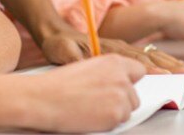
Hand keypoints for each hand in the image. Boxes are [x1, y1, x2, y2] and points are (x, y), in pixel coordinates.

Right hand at [14, 55, 144, 132]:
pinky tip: (91, 115)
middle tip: (99, 100)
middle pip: (134, 94)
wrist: (45, 98)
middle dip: (121, 99)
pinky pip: (121, 122)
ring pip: (128, 109)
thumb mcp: (86, 66)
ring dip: (115, 111)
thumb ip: (107, 72)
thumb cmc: (60, 83)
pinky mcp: (117, 115)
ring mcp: (121, 96)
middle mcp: (121, 77)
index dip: (129, 80)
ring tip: (92, 107)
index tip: (122, 86)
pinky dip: (108, 121)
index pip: (138, 71)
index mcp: (113, 61)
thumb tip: (122, 82)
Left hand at [40, 25, 183, 73]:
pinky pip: (142, 57)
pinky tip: (170, 66)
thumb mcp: (61, 50)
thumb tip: (81, 63)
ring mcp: (117, 48)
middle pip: (146, 56)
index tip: (166, 74)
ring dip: (167, 62)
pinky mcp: (117, 52)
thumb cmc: (58, 44)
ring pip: (147, 55)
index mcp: (105, 46)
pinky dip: (158, 61)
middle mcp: (115, 46)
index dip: (149, 67)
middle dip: (168, 65)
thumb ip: (72, 56)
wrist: (54, 33)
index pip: (131, 59)